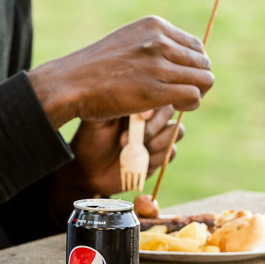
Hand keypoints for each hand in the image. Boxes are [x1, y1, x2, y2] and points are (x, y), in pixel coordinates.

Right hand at [28, 16, 213, 128]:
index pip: (196, 45)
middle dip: (196, 80)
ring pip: (204, 80)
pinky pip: (193, 96)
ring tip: (174, 100)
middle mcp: (159, 41)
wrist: (70, 82)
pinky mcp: (154, 91)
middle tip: (177, 92)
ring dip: (195, 93)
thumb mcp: (127, 41)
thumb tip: (182, 55)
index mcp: (154, 26)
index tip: (176, 77)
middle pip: (203, 62)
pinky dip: (189, 105)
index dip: (191, 65)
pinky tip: (171, 106)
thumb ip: (153, 43)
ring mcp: (157, 65)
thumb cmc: (95, 66)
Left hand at [64, 107, 185, 196]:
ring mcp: (156, 137)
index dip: (153, 105)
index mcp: (134, 104)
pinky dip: (157, 156)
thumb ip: (111, 104)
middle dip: (153, 126)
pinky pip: (172, 152)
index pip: (156, 95)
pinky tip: (138, 160)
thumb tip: (130, 92)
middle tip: (125, 138)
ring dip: (157, 141)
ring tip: (130, 149)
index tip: (141, 116)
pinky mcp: (158, 156)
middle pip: (169, 111)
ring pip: (176, 131)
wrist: (88, 171)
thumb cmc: (89, 140)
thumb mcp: (95, 119)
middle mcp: (148, 118)